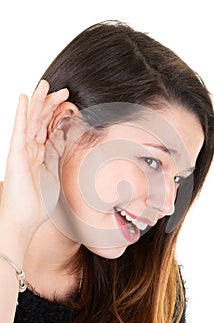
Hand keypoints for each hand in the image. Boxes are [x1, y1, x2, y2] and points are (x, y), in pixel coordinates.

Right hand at [0, 80, 68, 239]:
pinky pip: (19, 130)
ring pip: (31, 120)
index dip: (58, 114)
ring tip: (44, 85)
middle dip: (51, 104)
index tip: (69, 101)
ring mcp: (22, 150)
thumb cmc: (38, 202)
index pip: (49, 128)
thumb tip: (66, 140)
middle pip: (41, 120)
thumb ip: (58, 156)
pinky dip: (22, 114)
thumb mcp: (55, 174)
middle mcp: (31, 149)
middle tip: (62, 89)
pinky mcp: (16, 154)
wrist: (25, 219)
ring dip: (38, 102)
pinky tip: (25, 99)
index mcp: (41, 154)